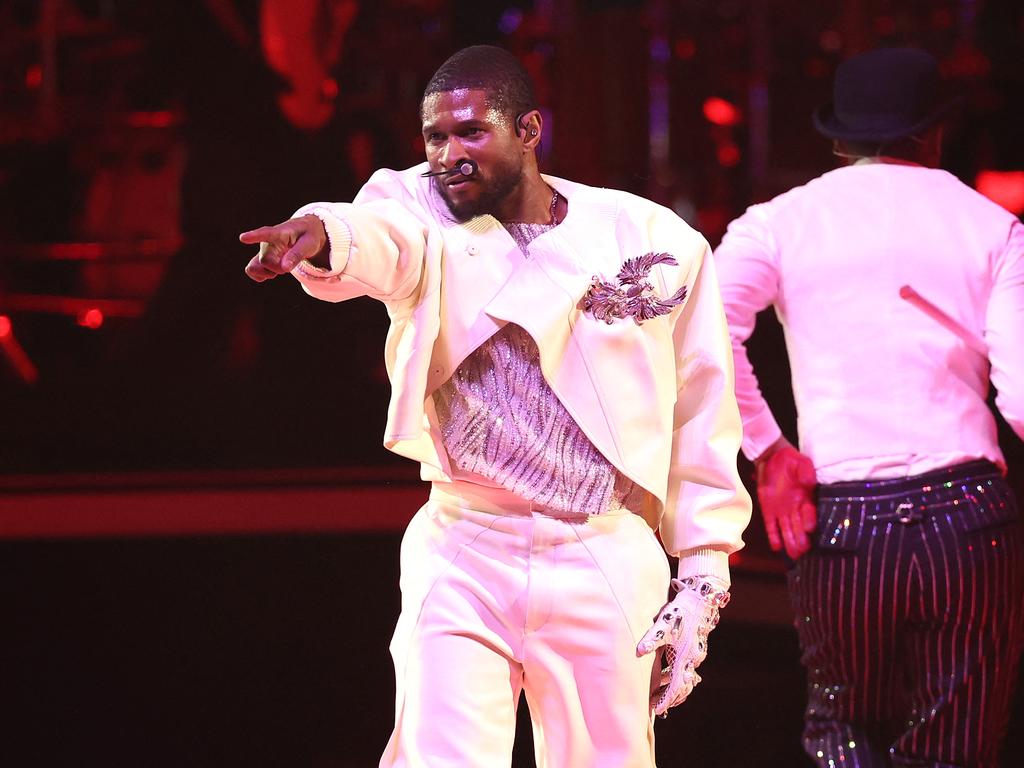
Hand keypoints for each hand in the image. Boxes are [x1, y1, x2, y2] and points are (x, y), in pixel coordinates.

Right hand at [240, 214, 327, 281]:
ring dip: (268, 272)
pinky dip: (260, 276)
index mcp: (279, 233)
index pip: (266, 233)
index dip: (254, 236)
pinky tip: (271, 273)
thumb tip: (284, 268)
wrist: (304, 232)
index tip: (242, 238)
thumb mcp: (309, 244)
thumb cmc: (308, 236)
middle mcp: (266, 241)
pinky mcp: (260, 258)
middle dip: (278, 268)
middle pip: (265, 260)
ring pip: (254, 267)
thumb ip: (297, 255)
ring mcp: (262, 250)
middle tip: (290, 263)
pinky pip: (251, 270)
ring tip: (280, 267)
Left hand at [637, 576, 728, 715]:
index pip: (676, 686)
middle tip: (655, 705)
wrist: (701, 598)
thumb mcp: (664, 624)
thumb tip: (640, 651)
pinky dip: (678, 677)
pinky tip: (668, 677)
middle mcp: (693, 658)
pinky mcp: (695, 648)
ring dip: (674, 689)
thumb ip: (652, 638)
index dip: (666, 699)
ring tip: (659, 694)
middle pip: (683, 687)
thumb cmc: (681, 611)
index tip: (657, 709)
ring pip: (686, 679)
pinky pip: (687, 669)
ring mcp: (695, 654)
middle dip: (670, 698)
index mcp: (685, 656)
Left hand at [754, 437, 816, 559]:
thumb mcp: (801, 462)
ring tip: (794, 554)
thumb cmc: (790, 460)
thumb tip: (809, 483)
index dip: (810, 520)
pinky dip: (774, 536)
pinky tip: (777, 547)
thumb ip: (806, 472)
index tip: (810, 529)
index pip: (810, 512)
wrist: (771, 457)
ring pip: (787, 530)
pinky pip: (772, 526)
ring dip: (790, 542)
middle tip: (803, 550)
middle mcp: (796, 508)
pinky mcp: (769, 511)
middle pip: (799, 527)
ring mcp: (782, 511)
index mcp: (806, 497)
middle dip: (802, 539)